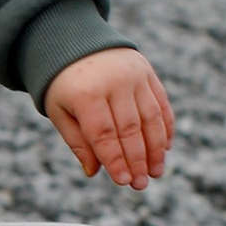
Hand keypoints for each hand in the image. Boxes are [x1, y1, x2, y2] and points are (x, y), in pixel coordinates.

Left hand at [45, 48, 174, 188]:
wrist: (75, 40)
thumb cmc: (63, 84)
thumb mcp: (59, 111)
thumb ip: (77, 141)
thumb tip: (94, 171)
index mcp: (86, 93)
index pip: (104, 134)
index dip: (116, 160)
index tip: (123, 182)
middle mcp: (113, 82)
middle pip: (130, 129)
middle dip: (137, 161)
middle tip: (141, 185)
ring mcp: (134, 75)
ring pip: (151, 118)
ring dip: (156, 148)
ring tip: (156, 172)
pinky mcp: (147, 71)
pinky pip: (161, 103)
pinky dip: (166, 127)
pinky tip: (166, 148)